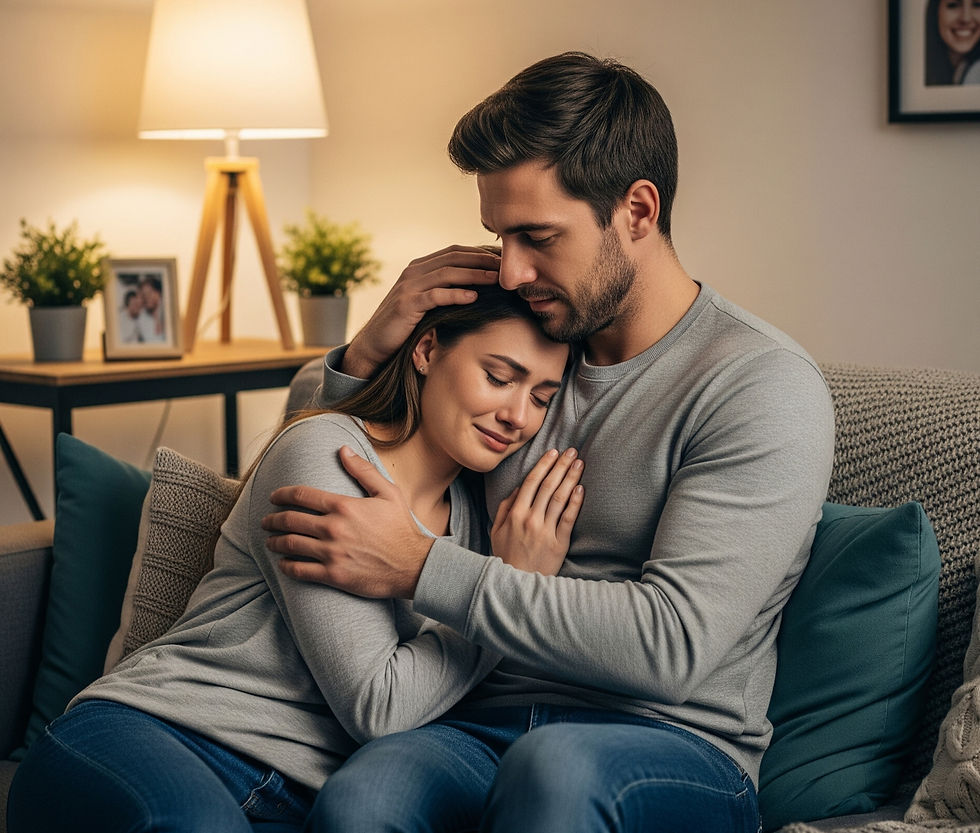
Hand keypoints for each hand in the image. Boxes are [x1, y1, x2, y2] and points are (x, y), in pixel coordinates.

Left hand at [263, 446, 432, 597]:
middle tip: (266, 521)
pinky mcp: (333, 575)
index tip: (274, 497)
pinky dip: (287, 566)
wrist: (414, 565)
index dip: (282, 494)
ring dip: (275, 542)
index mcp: (344, 506)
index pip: (302, 495)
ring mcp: (332, 553)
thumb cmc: (402, 528)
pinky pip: (300, 570)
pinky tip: (283, 564)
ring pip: (290, 545)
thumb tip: (343, 450)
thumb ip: (363, 470)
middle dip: (273, 519)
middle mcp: (333, 528)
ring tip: (270, 541)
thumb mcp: (388, 493)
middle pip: (290, 520)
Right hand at [343, 245, 499, 378]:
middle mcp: (413, 271)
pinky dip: (456, 294)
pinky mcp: (406, 305)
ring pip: (447, 273)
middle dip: (481, 260)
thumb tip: (476, 287)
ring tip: (496, 280)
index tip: (502, 260)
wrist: (374, 343)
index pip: (454, 252)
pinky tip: (473, 297)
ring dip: (474, 275)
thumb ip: (443, 290)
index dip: (479, 253)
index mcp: (419, 267)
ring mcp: (408, 287)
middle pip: (453, 258)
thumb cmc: (404, 325)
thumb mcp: (425, 302)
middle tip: (505, 266)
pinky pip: (435, 295)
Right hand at [490, 448, 584, 575]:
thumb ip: (505, 507)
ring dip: (571, 478)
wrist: (517, 585)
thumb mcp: (496, 530)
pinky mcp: (559, 543)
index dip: (544, 465)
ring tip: (579, 464)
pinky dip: (575, 502)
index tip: (554, 452)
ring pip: (560, 498)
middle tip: (572, 451)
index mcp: (515, 513)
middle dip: (561, 465)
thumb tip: (519, 488)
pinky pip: (569, 519)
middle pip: (549, 486)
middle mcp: (530, 519)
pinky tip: (581, 488)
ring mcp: (545, 531)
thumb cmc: (506, 556)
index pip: (532, 482)